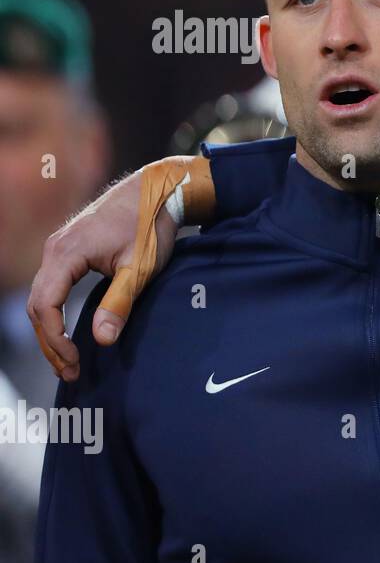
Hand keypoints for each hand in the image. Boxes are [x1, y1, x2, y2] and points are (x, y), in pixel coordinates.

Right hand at [27, 160, 191, 381]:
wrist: (157, 191)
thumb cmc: (150, 226)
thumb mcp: (140, 269)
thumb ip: (119, 303)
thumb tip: (102, 339)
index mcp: (65, 254)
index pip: (45, 306)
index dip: (55, 340)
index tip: (73, 362)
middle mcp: (54, 250)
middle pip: (38, 305)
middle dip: (50, 342)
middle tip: (69, 371)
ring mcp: (58, 248)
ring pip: (42, 297)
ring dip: (51, 330)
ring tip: (67, 361)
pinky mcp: (68, 250)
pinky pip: (51, 287)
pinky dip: (55, 313)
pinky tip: (67, 333)